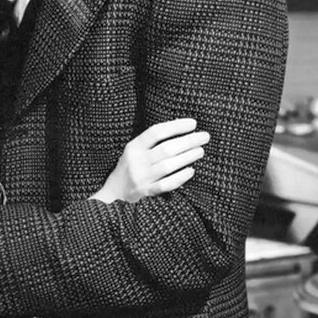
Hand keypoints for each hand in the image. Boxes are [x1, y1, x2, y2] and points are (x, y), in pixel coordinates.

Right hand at [91, 118, 208, 203]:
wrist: (113, 194)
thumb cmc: (129, 168)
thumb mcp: (134, 151)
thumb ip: (152, 142)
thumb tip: (181, 129)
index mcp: (133, 147)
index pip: (156, 132)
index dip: (176, 126)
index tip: (193, 123)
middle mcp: (136, 161)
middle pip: (166, 149)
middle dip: (188, 141)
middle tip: (204, 136)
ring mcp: (141, 178)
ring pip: (168, 166)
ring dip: (187, 157)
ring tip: (201, 151)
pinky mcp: (146, 192)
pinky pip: (166, 185)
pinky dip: (180, 177)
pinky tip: (191, 171)